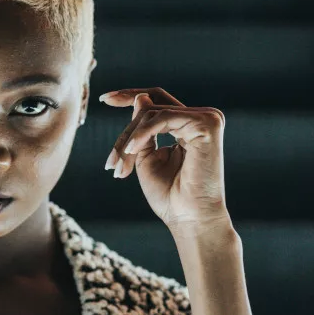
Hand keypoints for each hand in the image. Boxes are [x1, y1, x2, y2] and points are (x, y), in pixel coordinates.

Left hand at [99, 88, 232, 235]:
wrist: (188, 219)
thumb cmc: (169, 196)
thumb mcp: (145, 158)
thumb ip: (141, 130)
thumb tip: (140, 97)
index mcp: (187, 126)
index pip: (157, 101)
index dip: (130, 96)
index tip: (105, 99)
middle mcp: (200, 119)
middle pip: (152, 106)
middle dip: (126, 131)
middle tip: (111, 162)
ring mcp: (207, 119)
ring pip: (154, 113)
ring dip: (130, 139)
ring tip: (119, 166)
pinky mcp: (208, 125)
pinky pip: (163, 118)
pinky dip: (142, 133)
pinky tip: (132, 150)